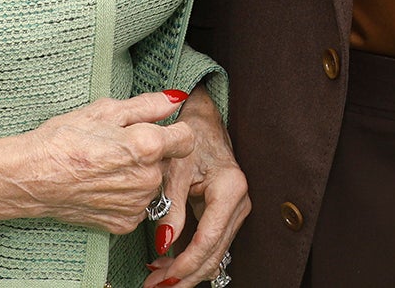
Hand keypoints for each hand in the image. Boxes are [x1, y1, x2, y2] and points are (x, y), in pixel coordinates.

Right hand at [0, 91, 195, 233]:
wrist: (31, 177)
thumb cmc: (64, 138)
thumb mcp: (105, 111)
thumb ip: (148, 105)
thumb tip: (176, 98)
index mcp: (148, 146)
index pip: (186, 138)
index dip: (173, 130)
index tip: (157, 129)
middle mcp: (148, 179)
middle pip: (168, 162)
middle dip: (152, 154)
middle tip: (118, 147)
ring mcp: (136, 205)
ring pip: (153, 185)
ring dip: (139, 176)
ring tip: (107, 167)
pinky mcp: (124, 223)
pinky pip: (137, 206)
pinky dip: (126, 197)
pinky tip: (102, 186)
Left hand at [148, 91, 249, 287]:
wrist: (203, 122)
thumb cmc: (189, 137)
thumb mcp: (174, 168)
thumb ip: (171, 206)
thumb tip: (163, 243)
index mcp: (229, 190)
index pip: (208, 240)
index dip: (185, 264)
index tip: (164, 279)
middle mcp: (239, 203)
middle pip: (214, 255)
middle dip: (185, 276)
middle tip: (155, 287)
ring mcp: (236, 211)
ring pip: (214, 255)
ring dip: (187, 271)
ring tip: (158, 280)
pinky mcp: (227, 215)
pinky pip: (211, 245)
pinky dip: (191, 258)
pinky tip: (168, 264)